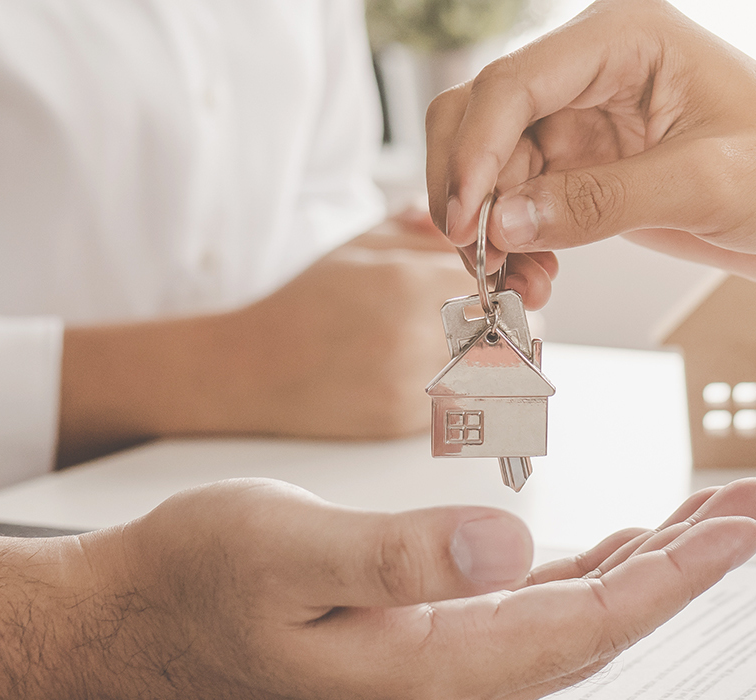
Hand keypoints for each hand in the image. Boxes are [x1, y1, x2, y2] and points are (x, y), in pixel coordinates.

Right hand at [58, 220, 475, 463]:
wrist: (246, 369)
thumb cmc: (305, 302)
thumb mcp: (361, 245)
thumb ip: (422, 231)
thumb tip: (476, 220)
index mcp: (404, 284)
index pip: (498, 283)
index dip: (508, 282)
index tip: (503, 281)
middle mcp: (412, 338)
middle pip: (506, 332)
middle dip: (509, 323)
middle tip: (498, 316)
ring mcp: (408, 387)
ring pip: (491, 373)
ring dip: (493, 358)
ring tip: (474, 344)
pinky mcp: (402, 423)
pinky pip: (460, 402)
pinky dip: (463, 386)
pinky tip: (441, 371)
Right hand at [76, 477, 755, 698]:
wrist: (130, 619)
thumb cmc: (193, 581)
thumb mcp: (286, 553)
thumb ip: (396, 556)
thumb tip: (509, 546)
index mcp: (434, 668)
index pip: (590, 625)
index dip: (677, 575)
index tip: (745, 525)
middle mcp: (453, 677)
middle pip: (605, 624)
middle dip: (690, 564)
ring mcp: (441, 660)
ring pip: (578, 615)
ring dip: (650, 563)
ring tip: (715, 514)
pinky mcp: (423, 632)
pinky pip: (534, 607)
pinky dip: (590, 571)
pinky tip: (620, 544)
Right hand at [425, 0, 755, 362]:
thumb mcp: (707, 184)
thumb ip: (600, 201)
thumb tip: (503, 223)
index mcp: (623, 38)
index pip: (514, 86)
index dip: (477, 155)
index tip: (467, 222)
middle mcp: (595, 73)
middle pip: (484, 119)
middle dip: (471, 190)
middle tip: (479, 259)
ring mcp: (590, 126)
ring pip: (495, 170)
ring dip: (491, 229)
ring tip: (517, 285)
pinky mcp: (596, 176)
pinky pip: (525, 207)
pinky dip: (517, 246)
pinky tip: (537, 281)